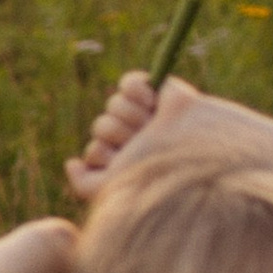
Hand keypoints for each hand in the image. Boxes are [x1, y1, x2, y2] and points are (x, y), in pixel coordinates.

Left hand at [66, 69, 203, 199]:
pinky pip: (129, 83)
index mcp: (131, 162)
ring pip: (113, 105)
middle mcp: (141, 139)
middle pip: (102, 126)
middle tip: (145, 141)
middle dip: (118, 134)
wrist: (201, 155)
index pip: (95, 150)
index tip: (127, 160)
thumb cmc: (160, 176)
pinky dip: (135, 88)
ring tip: (153, 125)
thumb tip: (71, 162)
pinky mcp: (163, 93)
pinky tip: (151, 102)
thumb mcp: (116, 190)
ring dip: (128, 115)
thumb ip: (85, 184)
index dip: (104, 153)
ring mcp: (151, 117)